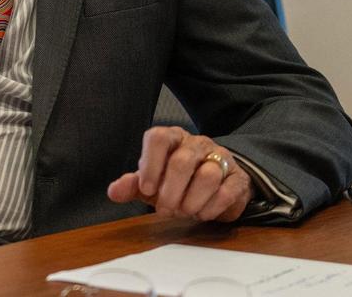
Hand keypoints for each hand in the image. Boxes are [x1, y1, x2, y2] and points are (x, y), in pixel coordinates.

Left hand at [106, 127, 252, 222]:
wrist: (214, 185)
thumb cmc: (175, 181)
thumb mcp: (151, 182)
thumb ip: (133, 185)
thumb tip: (114, 191)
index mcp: (171, 138)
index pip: (158, 138)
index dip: (150, 165)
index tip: (146, 190)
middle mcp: (196, 143)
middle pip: (182, 161)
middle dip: (171, 191)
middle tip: (165, 210)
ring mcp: (220, 157)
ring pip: (208, 175)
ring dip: (191, 200)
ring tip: (184, 211)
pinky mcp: (238, 177)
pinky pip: (227, 190)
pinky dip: (212, 207)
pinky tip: (202, 213)